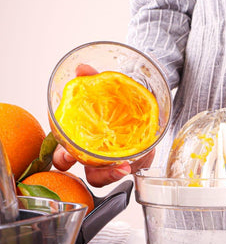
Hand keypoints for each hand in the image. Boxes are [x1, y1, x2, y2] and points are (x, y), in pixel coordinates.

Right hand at [52, 63, 154, 186]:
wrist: (136, 103)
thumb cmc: (114, 102)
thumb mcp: (104, 90)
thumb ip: (93, 80)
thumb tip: (83, 69)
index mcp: (82, 142)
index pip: (65, 158)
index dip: (63, 160)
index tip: (67, 157)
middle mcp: (98, 156)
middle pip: (93, 175)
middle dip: (100, 174)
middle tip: (105, 167)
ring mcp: (118, 160)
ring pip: (115, 175)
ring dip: (118, 173)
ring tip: (125, 166)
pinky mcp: (136, 158)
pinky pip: (136, 165)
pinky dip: (140, 161)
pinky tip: (145, 153)